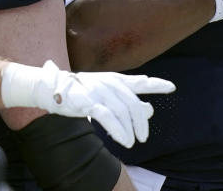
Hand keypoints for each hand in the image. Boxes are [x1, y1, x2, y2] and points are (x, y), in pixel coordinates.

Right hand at [3, 60, 174, 147]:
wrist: (50, 88)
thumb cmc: (78, 92)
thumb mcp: (105, 94)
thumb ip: (128, 100)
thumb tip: (150, 109)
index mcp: (114, 80)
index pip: (138, 82)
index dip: (156, 84)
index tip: (172, 87)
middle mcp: (108, 82)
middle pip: (133, 103)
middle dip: (141, 121)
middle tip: (144, 137)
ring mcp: (98, 90)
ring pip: (122, 111)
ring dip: (130, 129)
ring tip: (132, 142)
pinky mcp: (87, 101)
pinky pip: (108, 117)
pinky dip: (118, 130)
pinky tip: (124, 140)